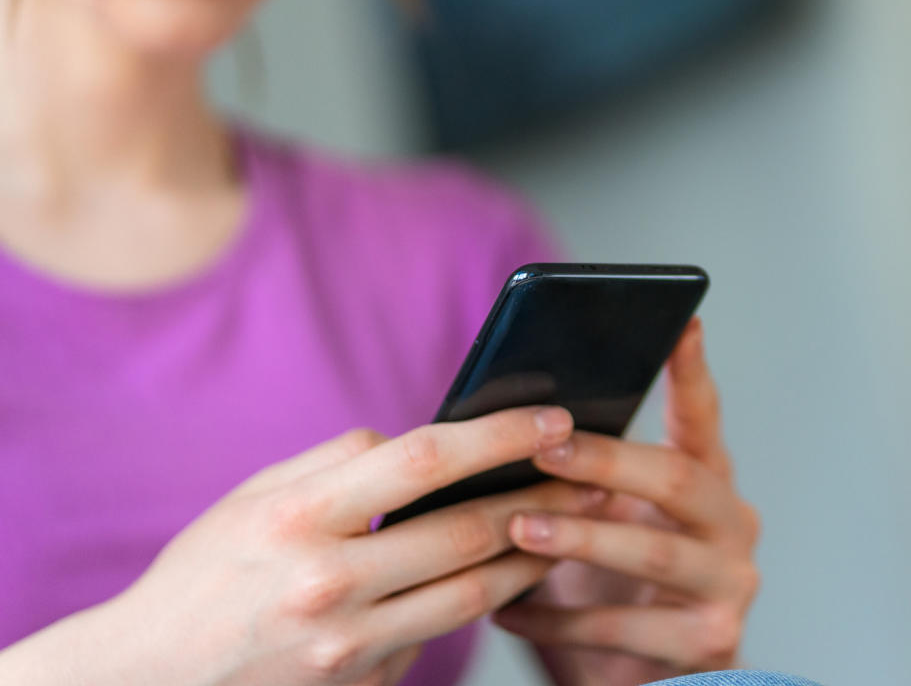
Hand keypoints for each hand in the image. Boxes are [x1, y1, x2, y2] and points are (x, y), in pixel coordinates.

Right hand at [17, 407, 596, 685]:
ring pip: (476, 595)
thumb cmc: (206, 572)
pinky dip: (482, 602)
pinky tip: (512, 572)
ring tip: (576, 522)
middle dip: (543, 499)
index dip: (499, 436)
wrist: (150, 681)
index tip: (552, 418)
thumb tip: (420, 445)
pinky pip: (441, 636)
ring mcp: (349, 648)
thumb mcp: (254, 498)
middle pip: (467, 534)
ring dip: (534, 555)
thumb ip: (341, 463)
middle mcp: (329, 585)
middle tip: (593, 472)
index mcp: (299, 519)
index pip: (423, 462)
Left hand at [493, 319, 761, 685]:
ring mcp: (730, 584)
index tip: (681, 322)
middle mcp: (733, 524)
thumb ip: (584, 475)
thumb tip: (508, 419)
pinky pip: (624, 627)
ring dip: (581, 538)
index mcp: (710, 481)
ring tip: (517, 529)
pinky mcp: (709, 643)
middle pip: (677, 477)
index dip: (692, 371)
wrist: (639, 681)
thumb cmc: (610, 584)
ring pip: (654, 554)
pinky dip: (559, 620)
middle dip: (607, 459)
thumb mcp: (604, 519)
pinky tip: (509, 611)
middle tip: (544, 446)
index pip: (703, 416)